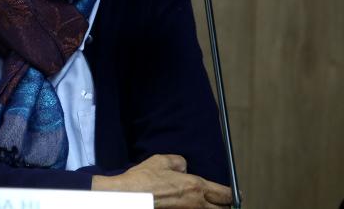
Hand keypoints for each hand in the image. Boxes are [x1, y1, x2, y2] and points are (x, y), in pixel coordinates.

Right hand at [92, 154, 231, 207]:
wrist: (130, 197)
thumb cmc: (144, 180)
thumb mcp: (161, 161)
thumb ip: (178, 162)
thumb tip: (184, 167)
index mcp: (195, 187)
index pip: (225, 194)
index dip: (232, 194)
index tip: (235, 193)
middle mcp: (196, 204)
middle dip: (227, 206)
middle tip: (227, 202)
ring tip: (214, 205)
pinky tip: (194, 205)